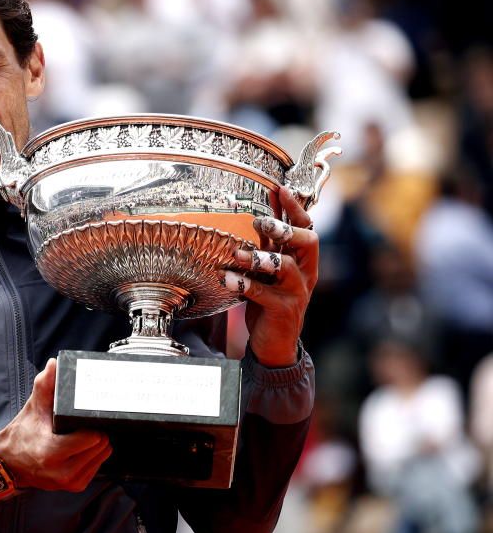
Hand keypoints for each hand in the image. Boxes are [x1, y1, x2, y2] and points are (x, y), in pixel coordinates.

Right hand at [0, 359, 111, 491]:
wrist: (9, 463)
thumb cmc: (22, 434)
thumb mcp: (33, 408)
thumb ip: (45, 385)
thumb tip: (54, 364)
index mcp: (51, 452)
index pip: (92, 438)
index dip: (91, 424)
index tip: (85, 418)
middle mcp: (62, 472)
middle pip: (101, 446)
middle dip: (96, 432)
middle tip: (84, 424)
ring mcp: (70, 482)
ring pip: (103, 455)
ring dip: (97, 444)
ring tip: (82, 435)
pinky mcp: (75, 486)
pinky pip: (98, 466)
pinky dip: (93, 455)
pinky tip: (80, 448)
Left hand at [223, 186, 317, 367]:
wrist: (275, 343)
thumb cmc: (271, 301)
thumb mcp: (270, 271)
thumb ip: (268, 246)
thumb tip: (262, 215)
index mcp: (304, 260)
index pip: (306, 227)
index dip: (295, 208)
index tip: (280, 189)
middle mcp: (305, 273)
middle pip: (307, 242)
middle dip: (285, 229)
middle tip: (261, 222)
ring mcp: (296, 292)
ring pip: (285, 267)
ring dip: (259, 257)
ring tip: (236, 253)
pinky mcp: (283, 311)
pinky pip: (262, 294)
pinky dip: (243, 284)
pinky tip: (225, 278)